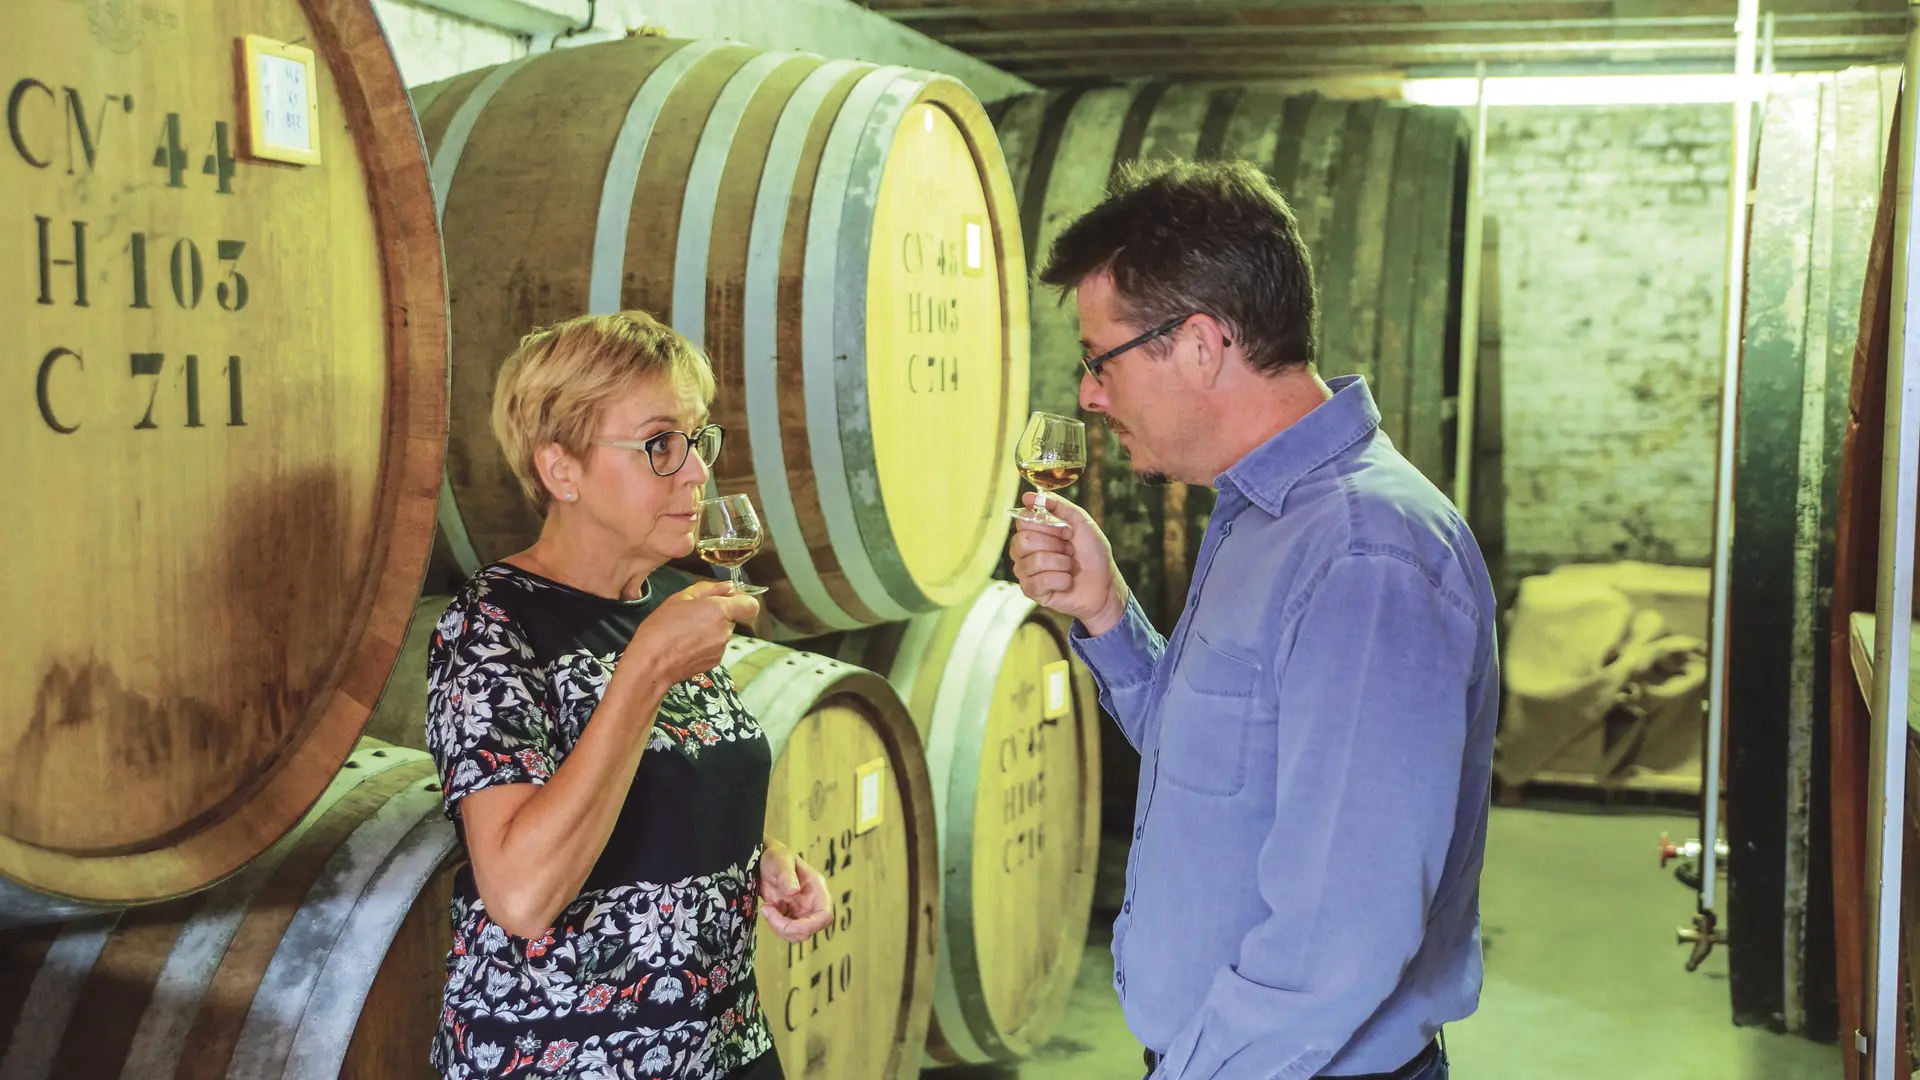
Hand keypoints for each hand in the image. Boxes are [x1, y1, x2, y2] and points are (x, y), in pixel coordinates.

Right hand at [622, 580, 759, 688]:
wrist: (651, 664)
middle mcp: (725, 631)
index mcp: (719, 610)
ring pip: (722, 633)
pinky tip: (685, 644)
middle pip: (732, 618)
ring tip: (685, 631)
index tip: (727, 598)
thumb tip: (729, 587)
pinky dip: (705, 644)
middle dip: (717, 614)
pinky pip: (715, 647)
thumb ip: (708, 589)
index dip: (742, 599)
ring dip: (710, 629)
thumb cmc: (661, 627)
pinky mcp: (714, 662)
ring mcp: (721, 649)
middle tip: (692, 614)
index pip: (751, 605)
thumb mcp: (680, 598)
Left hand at [758, 840, 833, 942]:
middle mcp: (813, 903)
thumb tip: (793, 892)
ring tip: (766, 908)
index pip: (825, 916)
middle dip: (787, 928)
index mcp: (817, 889)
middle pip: (810, 929)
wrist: (765, 862)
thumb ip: (787, 875)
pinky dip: (775, 926)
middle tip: (767, 910)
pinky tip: (767, 909)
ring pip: (798, 934)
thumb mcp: (780, 861)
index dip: (810, 926)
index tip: (787, 923)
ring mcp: (802, 911)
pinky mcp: (791, 917)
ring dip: (779, 928)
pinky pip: (787, 931)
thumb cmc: (776, 857)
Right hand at [1008, 492, 1128, 635]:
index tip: (1068, 532)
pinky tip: (1067, 582)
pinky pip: (1040, 581)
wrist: (1105, 583)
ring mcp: (1025, 571)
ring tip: (1070, 567)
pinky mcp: (1031, 591)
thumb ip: (1057, 505)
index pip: (1023, 521)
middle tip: (1070, 550)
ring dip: (1062, 564)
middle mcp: (1024, 550)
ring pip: (1035, 561)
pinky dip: (1062, 580)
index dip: (1048, 525)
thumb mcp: (1080, 521)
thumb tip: (1029, 496)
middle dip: (1056, 545)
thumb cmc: (1093, 553)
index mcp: (1033, 531)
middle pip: (1024, 540)